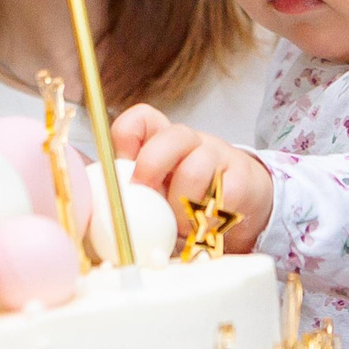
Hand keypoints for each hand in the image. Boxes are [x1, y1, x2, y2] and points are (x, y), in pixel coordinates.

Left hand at [113, 104, 273, 251]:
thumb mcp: (158, 192)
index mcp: (163, 141)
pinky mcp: (243, 180)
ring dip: (182, 204)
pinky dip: (207, 219)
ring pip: (195, 168)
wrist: (245, 207)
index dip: (126, 139)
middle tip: (147, 198)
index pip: (142, 120)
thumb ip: (134, 193)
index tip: (123, 169)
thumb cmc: (189, 200)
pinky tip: (205, 228)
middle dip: (151, 168)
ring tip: (181, 224)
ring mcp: (219, 157)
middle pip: (173, 135)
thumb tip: (103, 206)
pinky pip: (222, 196)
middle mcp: (191, 142)